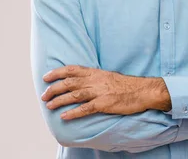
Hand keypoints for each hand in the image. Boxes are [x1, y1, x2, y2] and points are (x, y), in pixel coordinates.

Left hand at [41, 65, 169, 119]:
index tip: (46, 77)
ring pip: (74, 95)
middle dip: (54, 88)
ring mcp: (100, 92)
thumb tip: (81, 82)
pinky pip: (85, 109)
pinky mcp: (105, 104)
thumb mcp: (108, 76)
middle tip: (44, 95)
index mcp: (96, 73)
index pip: (72, 69)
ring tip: (49, 106)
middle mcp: (95, 81)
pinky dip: (73, 113)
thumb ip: (94, 78)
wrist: (143, 90)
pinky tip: (64, 117)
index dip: (57, 72)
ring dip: (59, 100)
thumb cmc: (126, 85)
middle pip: (69, 82)